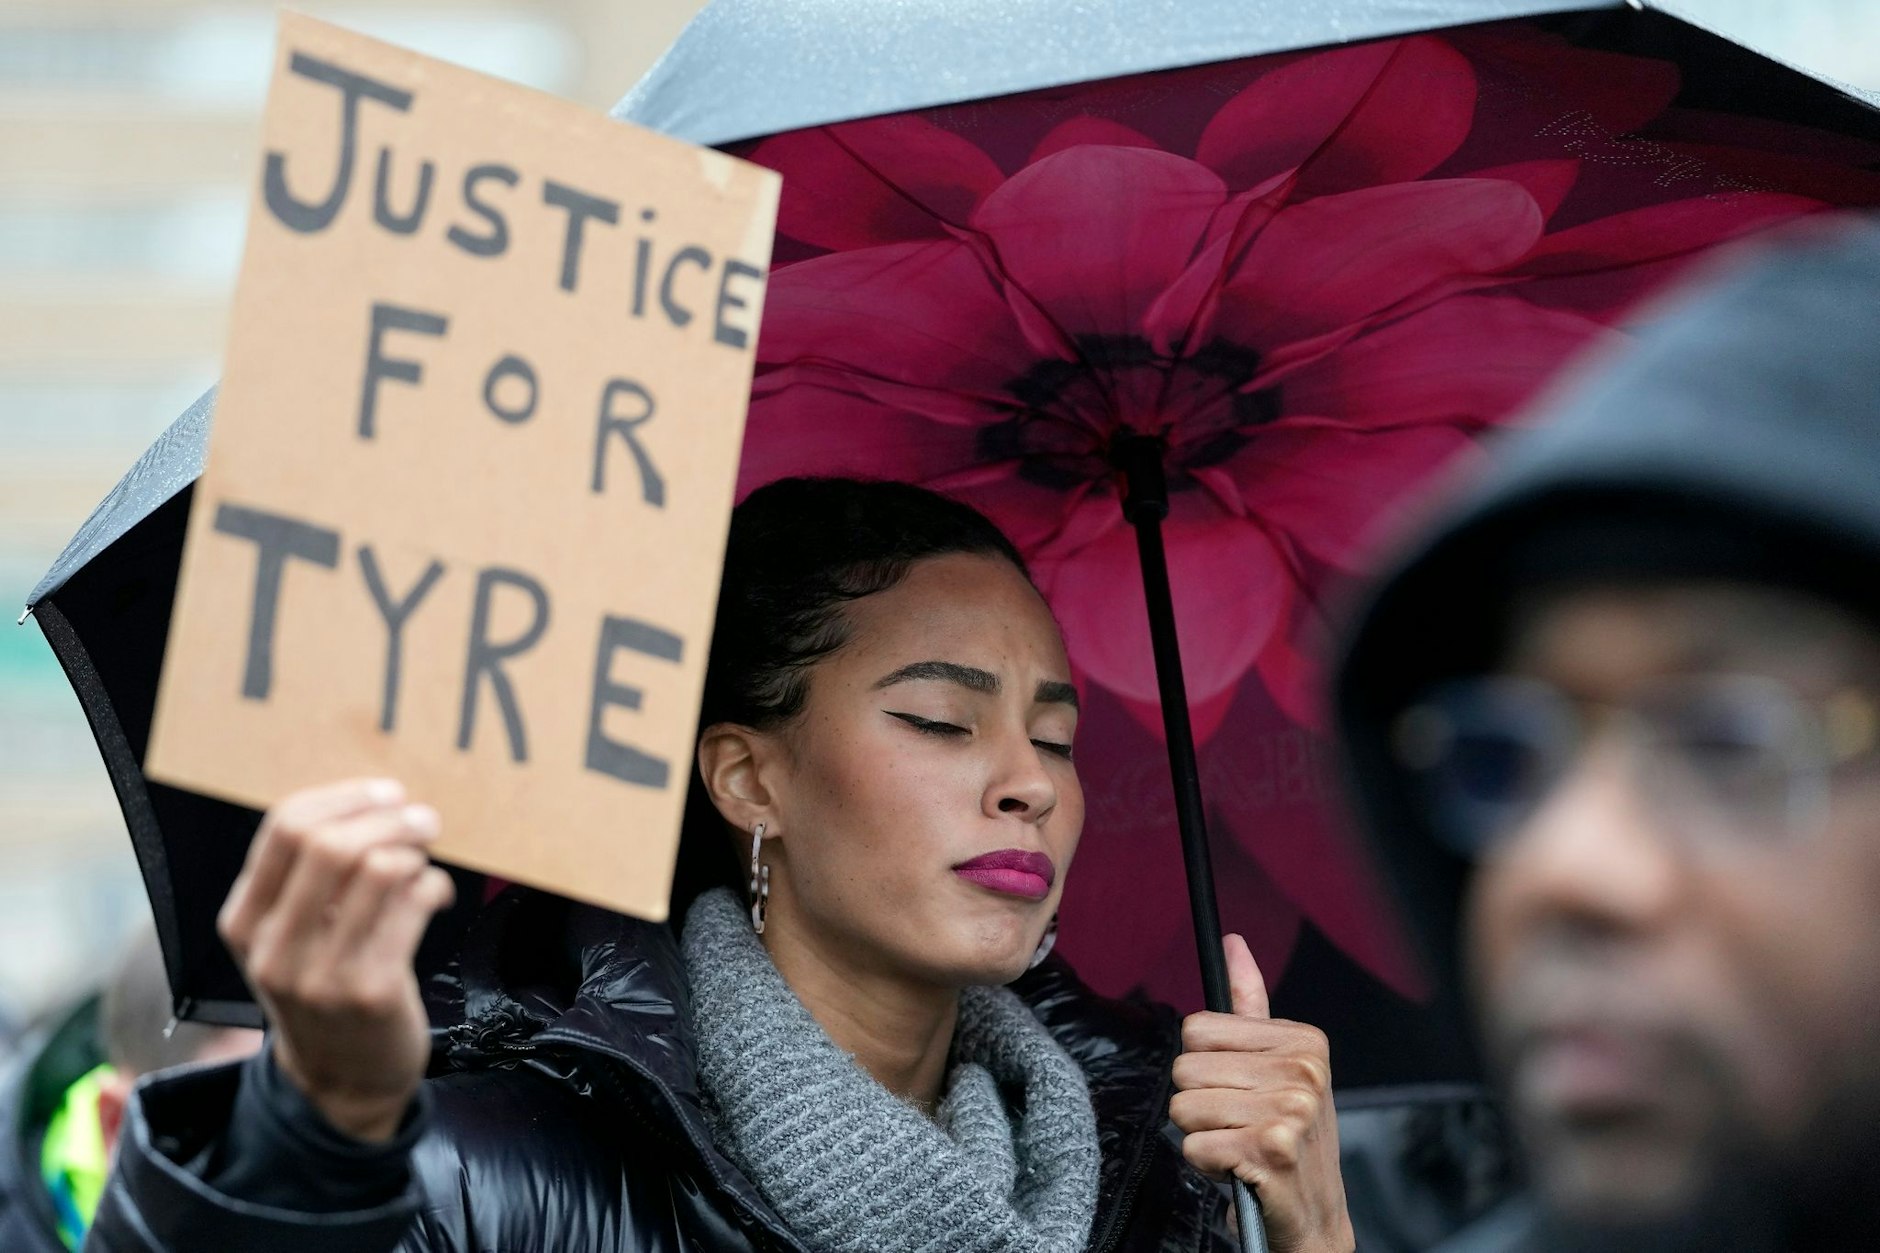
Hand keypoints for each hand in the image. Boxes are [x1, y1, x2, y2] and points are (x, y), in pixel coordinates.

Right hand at [217, 778, 454, 1141]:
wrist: (341, 1081)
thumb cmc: (325, 987)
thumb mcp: (290, 937)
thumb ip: (305, 879)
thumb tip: (366, 800)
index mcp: (244, 921)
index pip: (283, 828)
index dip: (344, 797)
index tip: (384, 793)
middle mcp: (273, 947)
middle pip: (330, 842)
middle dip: (389, 818)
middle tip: (424, 819)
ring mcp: (320, 974)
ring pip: (378, 868)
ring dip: (416, 850)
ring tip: (426, 860)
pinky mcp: (371, 991)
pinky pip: (412, 905)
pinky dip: (434, 887)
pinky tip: (436, 896)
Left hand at [1170, 935, 1353, 1252]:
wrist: (1314, 1220)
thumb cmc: (1287, 1141)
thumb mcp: (1275, 1068)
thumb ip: (1250, 1007)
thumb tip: (1232, 943)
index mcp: (1304, 1041)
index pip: (1197, 1028)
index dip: (1204, 1066)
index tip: (1239, 1090)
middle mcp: (1303, 1070)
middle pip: (1184, 1067)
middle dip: (1197, 1104)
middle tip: (1236, 1126)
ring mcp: (1292, 1109)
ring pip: (1183, 1106)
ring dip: (1200, 1136)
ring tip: (1237, 1147)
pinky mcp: (1272, 1149)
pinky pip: (1193, 1145)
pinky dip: (1205, 1165)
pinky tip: (1239, 1170)